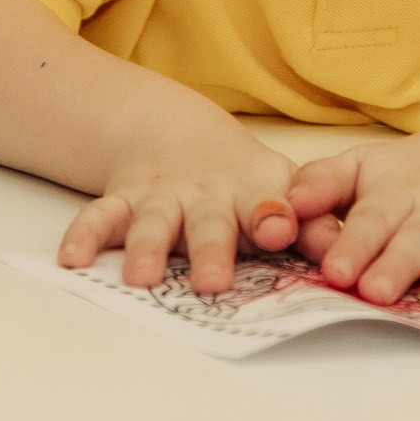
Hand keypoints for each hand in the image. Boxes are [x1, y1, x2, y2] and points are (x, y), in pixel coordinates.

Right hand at [57, 120, 308, 295]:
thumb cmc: (244, 183)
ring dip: (146, 248)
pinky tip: (72, 259)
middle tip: (212, 282)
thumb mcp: (285, 193)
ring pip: (152, 221)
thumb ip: (316, 225)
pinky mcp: (123, 200)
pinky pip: (99, 215)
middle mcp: (203, 194)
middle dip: (209, 250)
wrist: (180, 138)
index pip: (266, 203)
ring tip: (142, 279)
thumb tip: (347, 254)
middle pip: (207, 222)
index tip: (279, 229)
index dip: (271, 215)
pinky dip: (85, 235)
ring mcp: (160, 196)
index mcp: (250, 192)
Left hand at [288, 132, 419, 305]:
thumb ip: (322, 184)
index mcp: (397, 193)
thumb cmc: (406, 179)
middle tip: (376, 292)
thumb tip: (286, 205)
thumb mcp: (361, 169)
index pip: (373, 219)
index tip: (335, 272)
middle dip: (398, 264)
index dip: (355, 245)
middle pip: (419, 237)